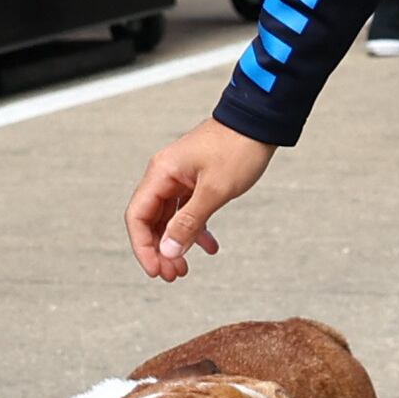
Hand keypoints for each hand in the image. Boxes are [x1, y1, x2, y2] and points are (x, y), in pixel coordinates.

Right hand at [127, 118, 274, 280]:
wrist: (260, 122)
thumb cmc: (238, 148)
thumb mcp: (215, 191)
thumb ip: (189, 222)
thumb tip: (168, 250)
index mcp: (162, 172)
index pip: (138, 216)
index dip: (143, 247)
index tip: (156, 270)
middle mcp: (165, 174)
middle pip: (150, 220)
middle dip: (160, 250)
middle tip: (174, 274)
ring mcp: (180, 177)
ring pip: (168, 218)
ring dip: (176, 243)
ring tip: (185, 267)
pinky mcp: (195, 179)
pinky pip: (187, 210)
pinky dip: (194, 229)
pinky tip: (209, 246)